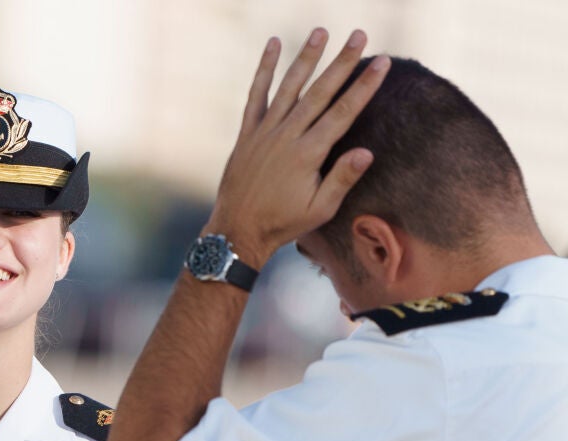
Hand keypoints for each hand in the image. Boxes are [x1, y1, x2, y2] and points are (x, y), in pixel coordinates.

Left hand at [205, 29, 389, 266]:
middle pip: (320, 92)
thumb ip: (343, 178)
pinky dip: (264, 70)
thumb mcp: (320, 209)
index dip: (364, 86)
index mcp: (308, 154)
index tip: (383, 62)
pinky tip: (273, 45)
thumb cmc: (284, 223)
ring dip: (305, 57)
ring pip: (288, 87)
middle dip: (342, 62)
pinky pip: (256, 95)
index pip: (343, 112)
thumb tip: (368, 152)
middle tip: (359, 34)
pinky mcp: (247, 133)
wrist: (237, 230)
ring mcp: (264, 132)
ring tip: (320, 31)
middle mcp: (286, 136)